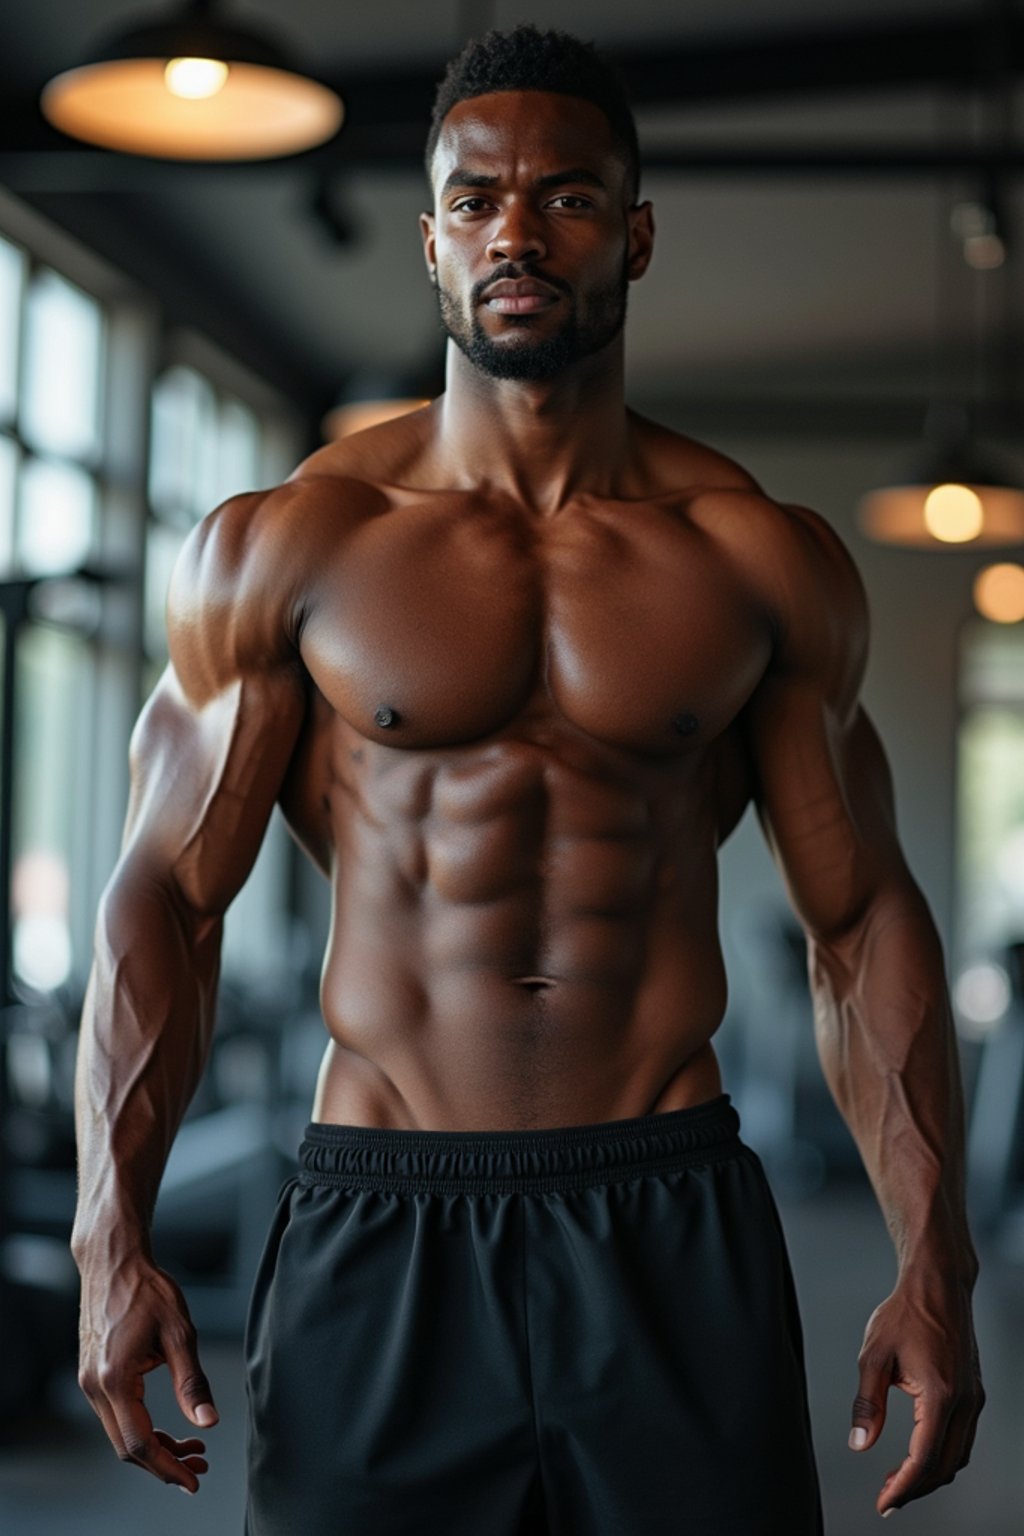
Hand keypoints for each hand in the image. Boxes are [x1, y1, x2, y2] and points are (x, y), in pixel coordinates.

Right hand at [77, 1253, 218, 1493]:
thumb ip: (192, 1381)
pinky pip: (115, 1416)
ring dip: (154, 1447)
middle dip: (163, 1464)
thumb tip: (208, 1422)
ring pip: (120, 1434)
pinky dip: (141, 1428)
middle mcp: (95, 1387)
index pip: (140, 1443)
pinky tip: (167, 1426)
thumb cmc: (147, 1289)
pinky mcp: (92, 1375)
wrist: (113, 1262)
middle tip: (199, 1466)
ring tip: (191, 1449)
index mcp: (115, 1379)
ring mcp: (89, 1382)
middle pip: (127, 1447)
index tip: (193, 1480)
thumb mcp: (180, 1332)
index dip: (168, 1468)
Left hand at [848, 1267, 983, 1515]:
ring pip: (958, 1456)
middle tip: (887, 1498)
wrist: (938, 1283)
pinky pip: (962, 1438)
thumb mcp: (874, 1355)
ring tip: (898, 1481)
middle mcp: (965, 1402)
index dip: (903, 1487)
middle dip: (916, 1488)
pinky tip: (919, 1455)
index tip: (883, 1503)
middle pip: (945, 1466)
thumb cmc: (905, 1313)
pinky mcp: (973, 1392)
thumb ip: (868, 1403)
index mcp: (941, 1395)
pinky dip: (942, 1456)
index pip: (924, 1459)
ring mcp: (973, 1398)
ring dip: (930, 1475)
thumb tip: (860, 1444)